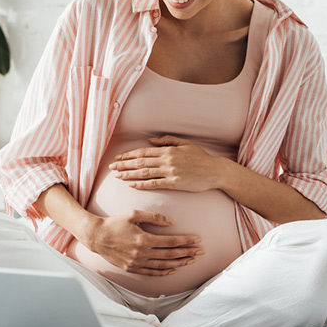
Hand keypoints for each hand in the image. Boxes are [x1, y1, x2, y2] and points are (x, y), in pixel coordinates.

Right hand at [84, 209, 204, 275]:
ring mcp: (137, 263)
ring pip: (163, 265)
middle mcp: (142, 253)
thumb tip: (172, 222)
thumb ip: (154, 217)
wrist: (96, 237)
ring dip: (179, 263)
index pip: (171, 241)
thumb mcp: (134, 214)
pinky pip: (152, 272)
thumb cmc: (115, 223)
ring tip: (191, 260)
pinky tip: (174, 269)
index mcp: (144, 239)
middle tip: (201, 252)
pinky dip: (164, 272)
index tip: (198, 240)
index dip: (186, 241)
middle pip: (171, 255)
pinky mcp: (132, 268)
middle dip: (188, 253)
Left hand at [109, 135, 227, 192]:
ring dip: (129, 174)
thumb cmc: (201, 158)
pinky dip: (142, 184)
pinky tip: (132, 185)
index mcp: (168, 150)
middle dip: (124, 164)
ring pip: (145, 172)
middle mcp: (167, 159)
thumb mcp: (185, 144)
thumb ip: (168, 140)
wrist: (215, 171)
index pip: (143, 151)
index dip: (129, 155)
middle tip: (111, 167)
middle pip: (140, 161)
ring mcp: (170, 171)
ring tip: (118, 177)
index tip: (118, 158)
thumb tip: (151, 140)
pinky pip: (154, 184)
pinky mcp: (175, 183)